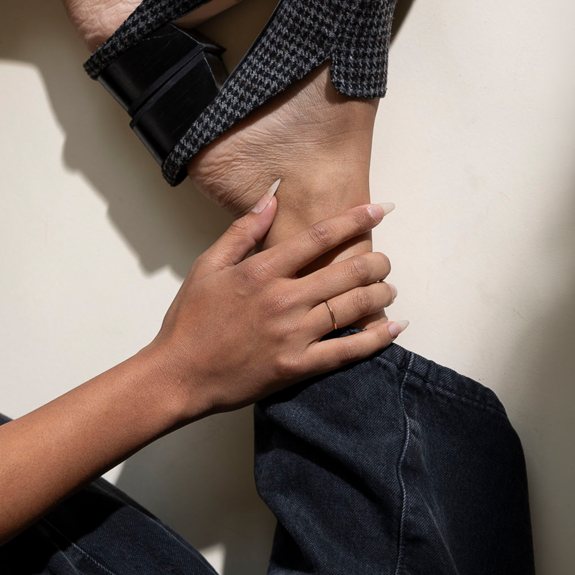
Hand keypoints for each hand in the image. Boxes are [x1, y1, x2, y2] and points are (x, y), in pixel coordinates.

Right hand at [140, 192, 404, 418]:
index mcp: (261, 271)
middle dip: (376, 261)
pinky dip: (376, 338)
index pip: (318, 237)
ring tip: (389, 287)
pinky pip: (347, 350)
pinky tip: (394, 326)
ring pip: (353, 307)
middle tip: (385, 259)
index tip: (380, 209)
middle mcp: (283, 299)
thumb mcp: (207, 266)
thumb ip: (242, 231)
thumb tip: (270, 199)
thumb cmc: (190, 321)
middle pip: (347, 271)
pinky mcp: (298, 366)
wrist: (180, 375)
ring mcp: (293, 334)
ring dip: (380, 293)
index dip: (354, 220)